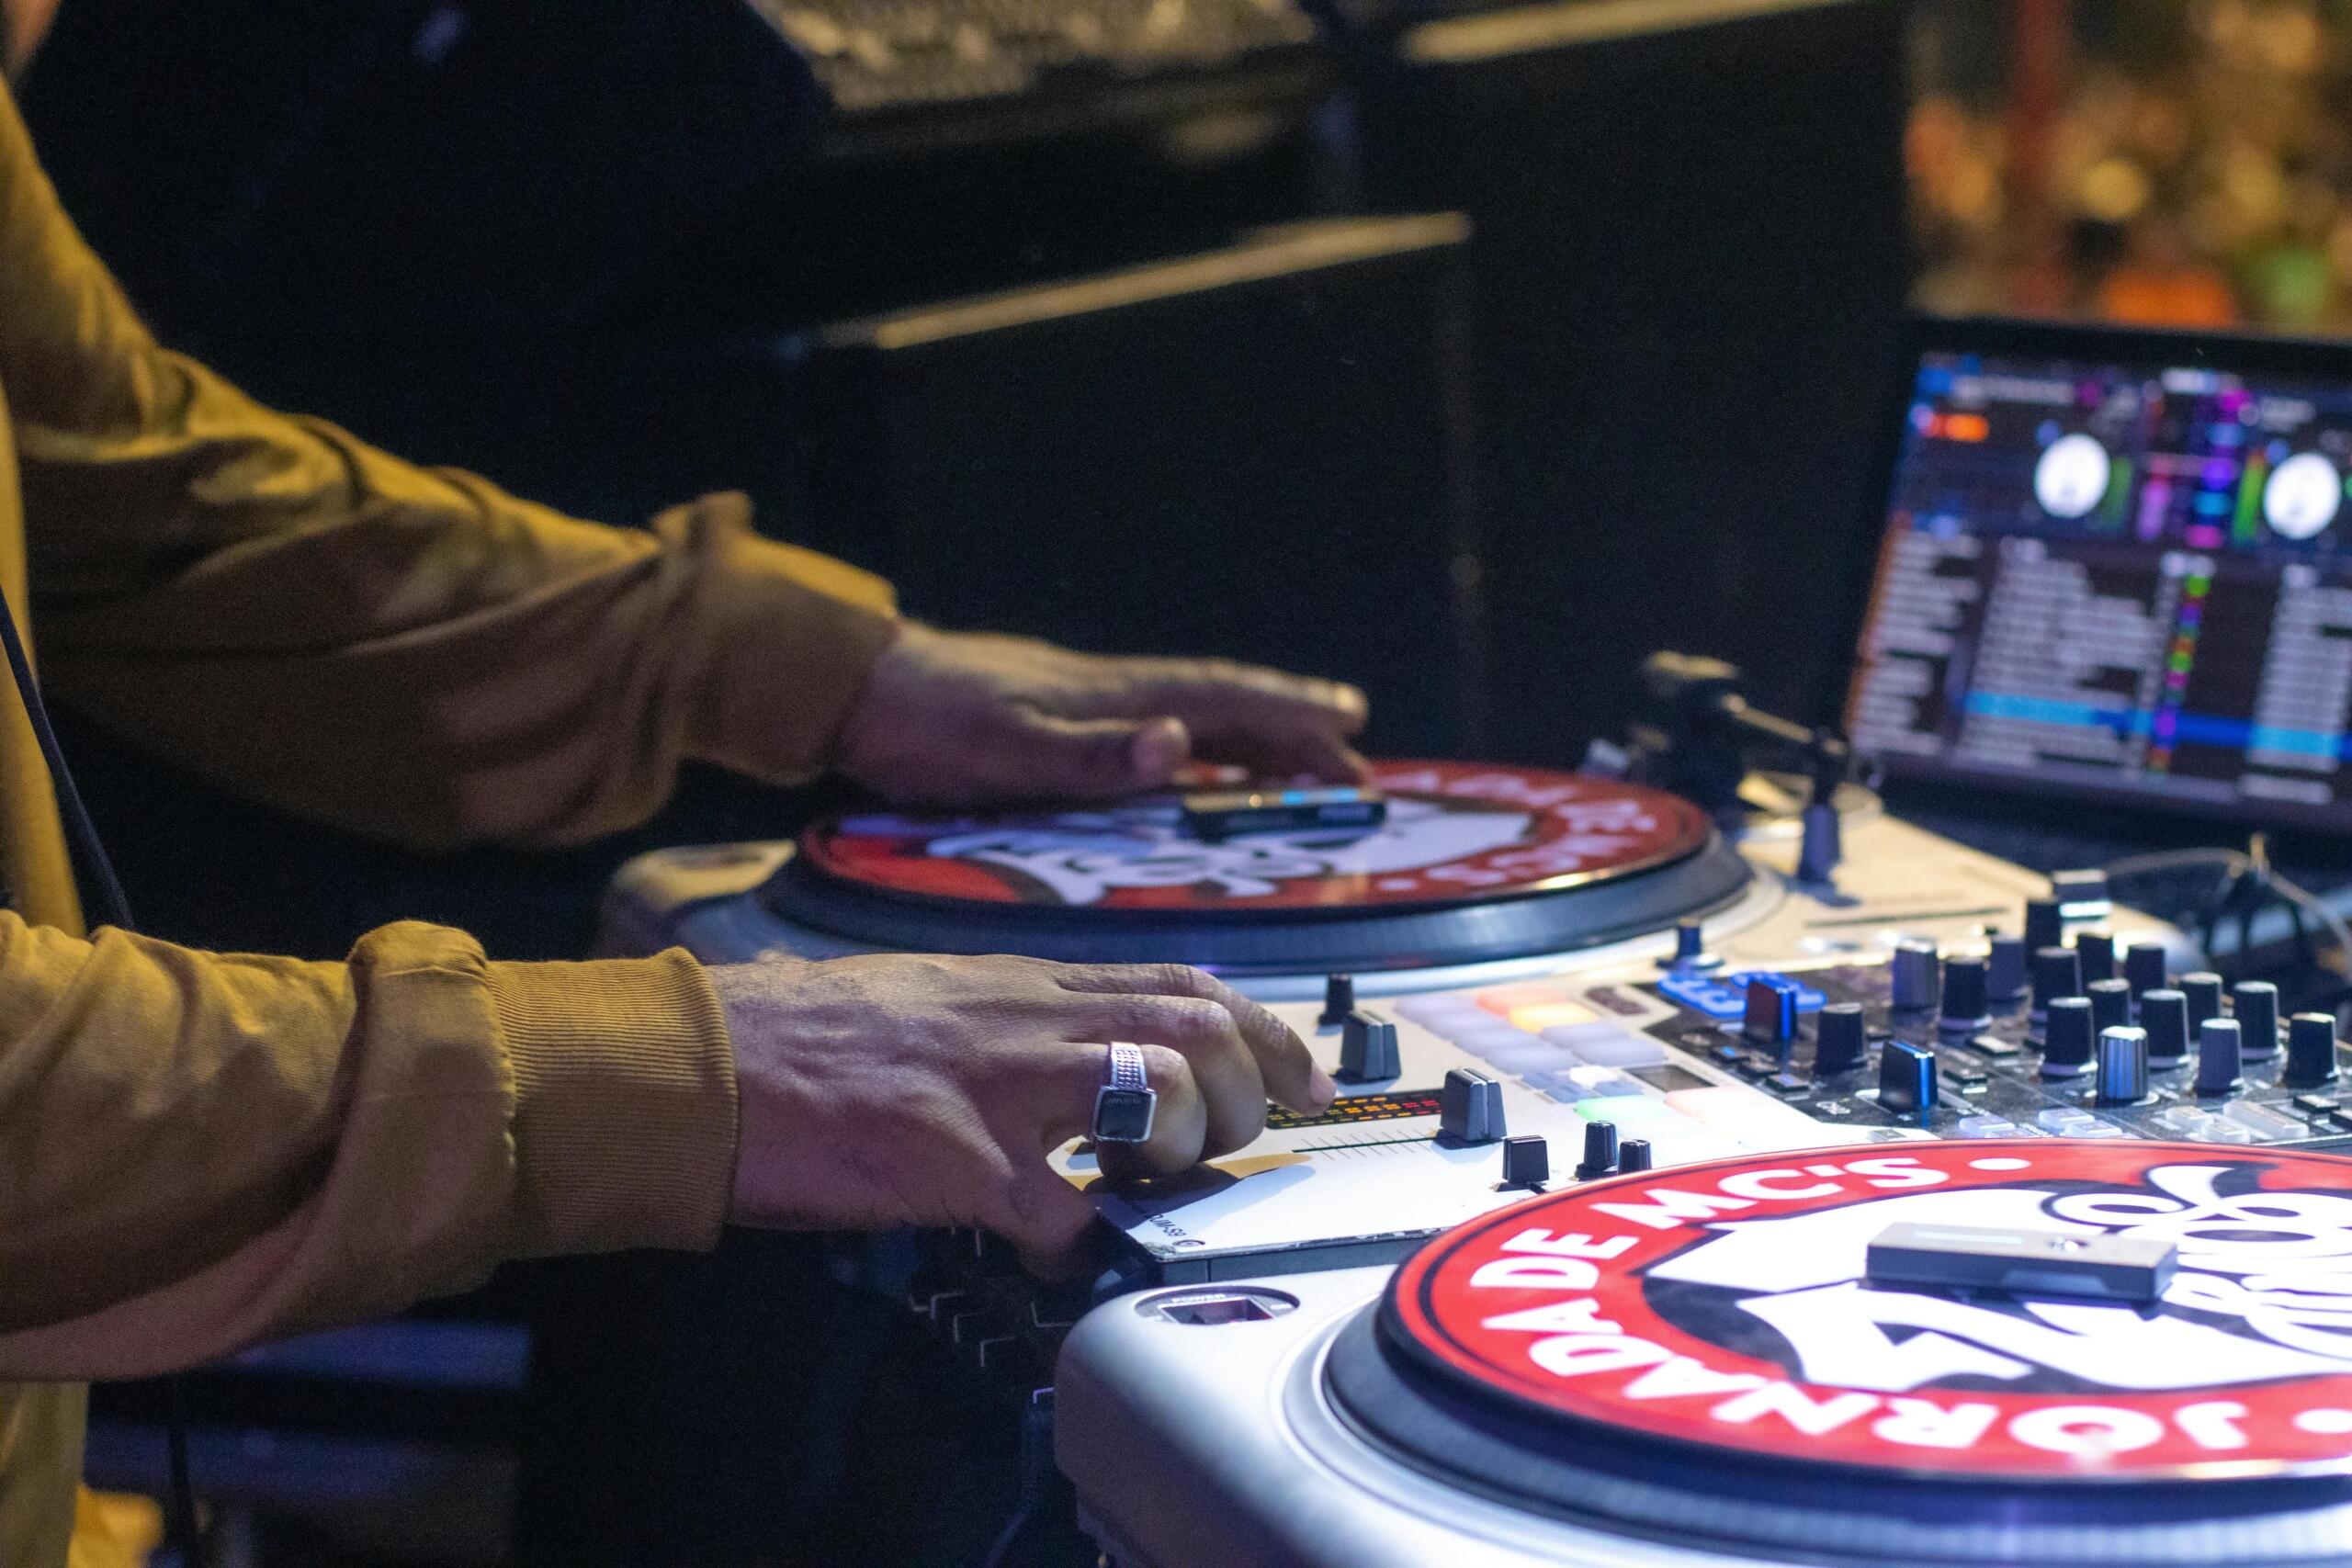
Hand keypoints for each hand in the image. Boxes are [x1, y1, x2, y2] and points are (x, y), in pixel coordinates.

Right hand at [712, 953, 1336, 1267]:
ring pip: (1156, 1087)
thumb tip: (1076, 1063)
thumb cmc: (804, 1038)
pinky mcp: (956, 1159)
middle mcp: (1024, 1019)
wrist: (711, 1063)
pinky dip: (1084, 1242)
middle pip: (1196, 1025)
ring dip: (1184, 1144)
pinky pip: (1062, 1210)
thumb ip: (1010, 1023)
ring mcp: (996, 1085)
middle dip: (1254, 1082)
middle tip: (1251, 1134)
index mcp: (1020, 985)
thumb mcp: (929, 1000)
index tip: (1296, 1074)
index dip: (1259, 1026)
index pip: (1175, 982)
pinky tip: (1059, 1251)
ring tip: (1152, 1179)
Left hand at [834, 622, 1369, 805]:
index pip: (1225, 700)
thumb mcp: (1010, 750)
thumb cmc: (929, 726)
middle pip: (1225, 709)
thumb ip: (1095, 756)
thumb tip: (1182, 742)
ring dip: (1252, 744)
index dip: (1291, 714)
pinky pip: (1151, 735)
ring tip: (1302, 769)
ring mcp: (1086, 705)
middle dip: (1293, 734)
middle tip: (1353, 765)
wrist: (856, 693)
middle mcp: (1112, 694)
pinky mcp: (1056, 721)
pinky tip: (1194, 766)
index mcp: (1114, 697)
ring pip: (1193, 721)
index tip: (1352, 726)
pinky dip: (1193, 750)